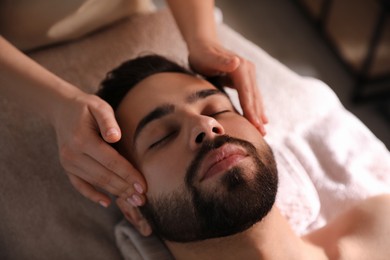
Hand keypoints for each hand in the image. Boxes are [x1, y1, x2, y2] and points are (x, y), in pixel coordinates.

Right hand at [51, 91, 145, 206]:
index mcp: (83, 139)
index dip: (128, 175)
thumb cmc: (86, 107)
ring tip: (133, 201)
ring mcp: (68, 163)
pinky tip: (108, 202)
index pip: (111, 162)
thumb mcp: (99, 106)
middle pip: (104, 176)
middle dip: (125, 189)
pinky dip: (93, 195)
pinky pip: (80, 185)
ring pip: (95, 182)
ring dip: (115, 193)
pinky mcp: (67, 167)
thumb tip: (115, 137)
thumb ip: (108, 121)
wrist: (61, 108)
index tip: (143, 186)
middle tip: (143, 199)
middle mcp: (73, 154)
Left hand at [188, 40, 267, 134]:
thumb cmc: (202, 53)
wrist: (203, 44)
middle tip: (261, 134)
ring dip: (259, 114)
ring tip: (263, 130)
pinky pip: (251, 96)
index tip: (254, 124)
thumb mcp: (208, 57)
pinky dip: (256, 107)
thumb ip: (221, 61)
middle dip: (257, 115)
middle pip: (253, 97)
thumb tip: (236, 62)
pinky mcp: (245, 78)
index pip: (247, 93)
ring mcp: (248, 74)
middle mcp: (248, 70)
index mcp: (241, 68)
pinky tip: (260, 118)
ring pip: (255, 97)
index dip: (250, 109)